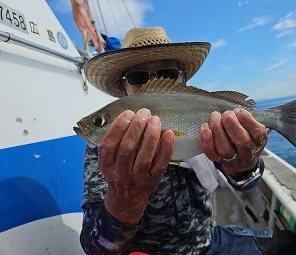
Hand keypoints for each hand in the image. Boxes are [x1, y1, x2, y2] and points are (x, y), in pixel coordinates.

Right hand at [99, 109, 174, 223]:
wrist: (126, 201)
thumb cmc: (119, 174)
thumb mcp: (109, 162)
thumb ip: (115, 143)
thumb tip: (128, 116)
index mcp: (106, 166)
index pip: (109, 145)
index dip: (118, 127)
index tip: (127, 113)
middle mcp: (120, 174)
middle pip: (127, 149)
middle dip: (136, 127)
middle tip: (144, 113)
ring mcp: (137, 179)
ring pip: (144, 157)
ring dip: (150, 135)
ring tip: (155, 120)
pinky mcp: (153, 181)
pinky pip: (160, 164)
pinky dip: (166, 148)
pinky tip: (169, 134)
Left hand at [199, 108, 269, 177]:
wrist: (242, 162)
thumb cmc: (247, 137)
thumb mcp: (254, 128)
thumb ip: (248, 119)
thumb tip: (236, 110)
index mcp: (259, 141)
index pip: (256, 131)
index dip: (245, 117)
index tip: (238, 111)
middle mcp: (248, 152)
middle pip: (241, 140)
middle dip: (230, 121)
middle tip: (226, 114)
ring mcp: (233, 158)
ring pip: (224, 147)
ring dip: (217, 128)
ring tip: (215, 116)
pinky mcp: (219, 160)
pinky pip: (212, 153)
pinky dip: (206, 141)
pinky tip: (204, 129)